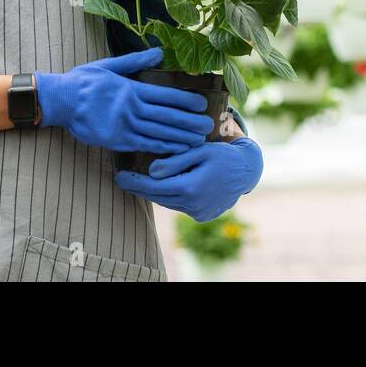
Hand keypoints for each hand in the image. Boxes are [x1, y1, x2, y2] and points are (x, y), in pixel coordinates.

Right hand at [35, 47, 213, 153]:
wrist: (60, 100)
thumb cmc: (84, 80)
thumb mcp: (109, 65)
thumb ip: (136, 60)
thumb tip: (159, 53)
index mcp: (131, 88)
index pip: (166, 95)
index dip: (186, 101)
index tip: (202, 104)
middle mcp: (131, 108)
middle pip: (167, 116)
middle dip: (189, 122)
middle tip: (208, 125)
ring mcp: (123, 125)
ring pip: (158, 132)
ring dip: (180, 137)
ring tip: (198, 140)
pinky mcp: (115, 140)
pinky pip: (143, 144)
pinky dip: (161, 147)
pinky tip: (175, 149)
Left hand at [114, 137, 263, 222]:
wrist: (246, 171)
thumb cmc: (222, 154)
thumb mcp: (199, 150)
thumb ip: (175, 161)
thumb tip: (151, 172)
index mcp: (191, 187)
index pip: (154, 187)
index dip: (134, 182)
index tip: (119, 177)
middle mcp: (194, 205)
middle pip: (158, 197)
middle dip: (140, 188)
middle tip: (123, 179)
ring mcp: (199, 213)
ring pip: (168, 202)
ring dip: (155, 193)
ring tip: (140, 182)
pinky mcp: (203, 216)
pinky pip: (180, 206)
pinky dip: (171, 197)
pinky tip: (163, 187)